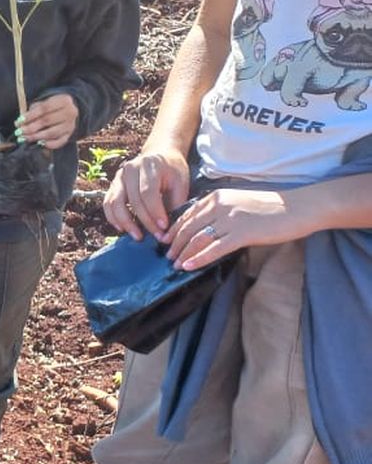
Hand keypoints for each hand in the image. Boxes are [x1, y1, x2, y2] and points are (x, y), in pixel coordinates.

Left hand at [15, 93, 77, 149]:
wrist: (68, 110)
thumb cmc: (51, 106)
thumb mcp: (43, 103)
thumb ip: (33, 111)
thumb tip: (21, 123)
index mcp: (63, 100)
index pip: (44, 108)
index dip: (30, 115)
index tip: (19, 121)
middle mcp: (70, 112)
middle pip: (47, 121)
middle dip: (31, 128)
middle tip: (19, 132)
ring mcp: (71, 125)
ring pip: (52, 133)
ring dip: (36, 137)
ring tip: (24, 138)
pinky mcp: (70, 135)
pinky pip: (60, 142)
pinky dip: (49, 144)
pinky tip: (39, 143)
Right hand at [103, 148, 191, 240]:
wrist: (160, 154)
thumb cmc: (173, 171)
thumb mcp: (181, 182)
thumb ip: (176, 203)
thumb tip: (170, 229)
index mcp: (150, 165)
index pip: (148, 192)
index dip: (155, 212)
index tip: (163, 227)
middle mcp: (130, 169)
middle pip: (133, 199)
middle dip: (145, 221)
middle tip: (156, 236)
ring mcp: (118, 177)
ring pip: (115, 202)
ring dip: (126, 222)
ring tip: (138, 236)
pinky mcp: (112, 185)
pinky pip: (108, 204)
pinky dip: (113, 218)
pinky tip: (123, 229)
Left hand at [166, 188, 295, 269]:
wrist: (298, 207)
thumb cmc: (270, 207)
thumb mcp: (238, 202)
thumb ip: (219, 210)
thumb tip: (203, 227)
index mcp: (216, 197)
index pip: (187, 215)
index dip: (174, 230)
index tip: (166, 241)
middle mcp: (219, 206)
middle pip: (188, 227)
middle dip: (175, 243)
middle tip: (167, 256)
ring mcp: (230, 219)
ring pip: (198, 239)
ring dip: (184, 253)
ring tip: (175, 263)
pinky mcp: (242, 233)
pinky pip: (214, 249)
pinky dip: (198, 258)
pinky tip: (188, 266)